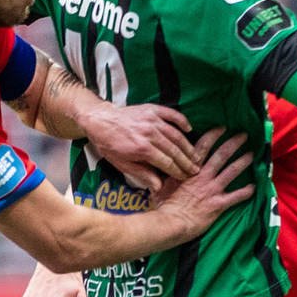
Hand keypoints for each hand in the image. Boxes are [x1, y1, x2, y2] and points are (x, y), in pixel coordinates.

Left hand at [83, 101, 199, 191]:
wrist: (100, 120)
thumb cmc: (110, 145)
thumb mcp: (122, 164)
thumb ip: (143, 174)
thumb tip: (159, 187)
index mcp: (142, 149)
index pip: (167, 163)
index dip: (178, 172)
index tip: (186, 177)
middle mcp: (149, 134)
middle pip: (175, 150)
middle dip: (187, 162)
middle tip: (196, 169)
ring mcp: (152, 120)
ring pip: (176, 135)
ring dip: (188, 146)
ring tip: (195, 155)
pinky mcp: (152, 110)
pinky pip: (172, 115)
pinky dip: (182, 121)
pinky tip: (189, 129)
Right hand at [154, 129, 254, 233]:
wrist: (170, 223)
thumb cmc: (163, 206)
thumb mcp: (160, 185)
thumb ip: (166, 174)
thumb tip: (162, 166)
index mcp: (189, 169)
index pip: (202, 147)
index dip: (213, 135)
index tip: (221, 128)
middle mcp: (203, 176)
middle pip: (221, 155)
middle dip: (233, 143)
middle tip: (243, 135)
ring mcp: (212, 190)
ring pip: (231, 171)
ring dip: (242, 162)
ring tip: (251, 154)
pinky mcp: (218, 204)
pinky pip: (236, 196)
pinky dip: (245, 192)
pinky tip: (254, 187)